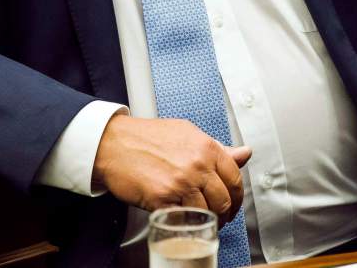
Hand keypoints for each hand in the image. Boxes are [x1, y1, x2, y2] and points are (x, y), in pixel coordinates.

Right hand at [92, 113, 250, 225]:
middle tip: (220, 216)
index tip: (232, 202)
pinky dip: (185, 222)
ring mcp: (181, 183)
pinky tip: (183, 219)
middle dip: (225, 213)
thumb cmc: (145, 137)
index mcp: (205, 147)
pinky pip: (184, 218)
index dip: (236, 195)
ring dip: (207, 221)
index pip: (234, 177)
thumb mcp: (186, 134)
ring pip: (207, 212)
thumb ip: (216, 148)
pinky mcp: (164, 199)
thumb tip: (244, 154)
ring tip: (201, 220)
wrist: (112, 143)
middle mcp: (197, 164)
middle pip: (224, 200)